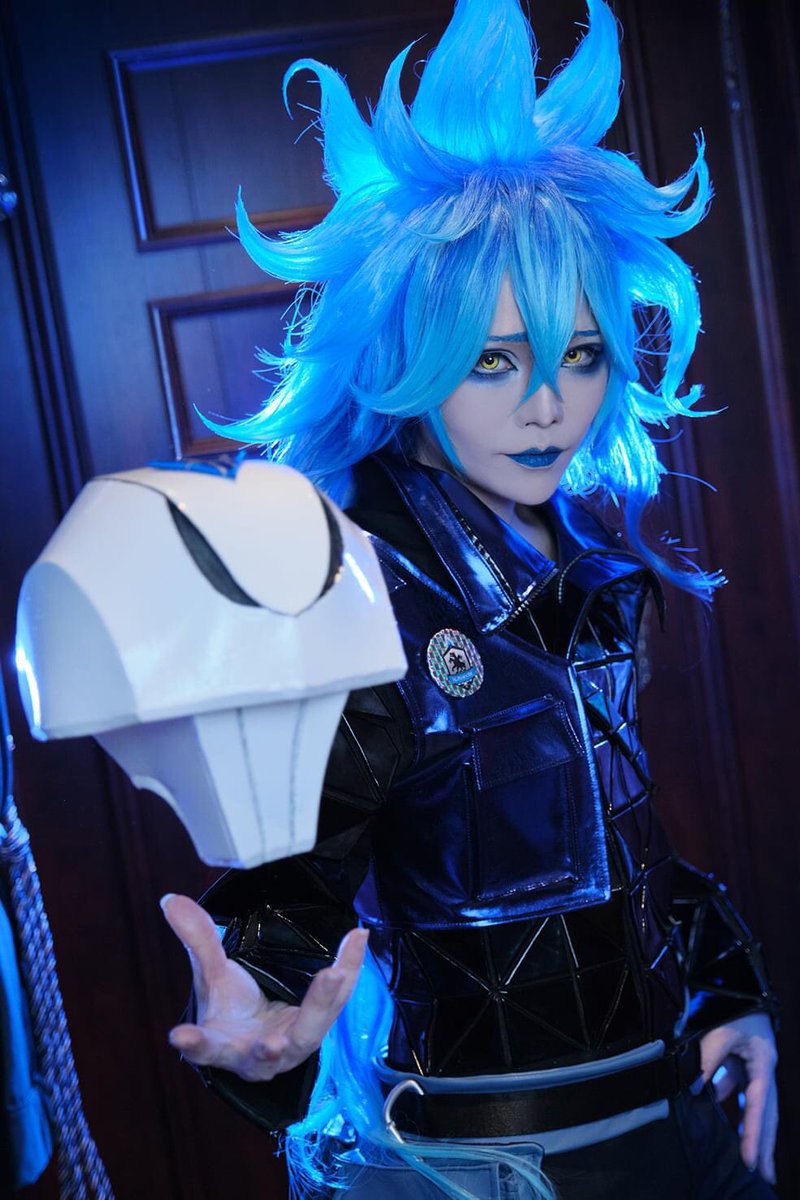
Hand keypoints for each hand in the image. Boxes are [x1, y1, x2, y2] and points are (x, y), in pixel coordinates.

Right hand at [161, 893, 367, 1081]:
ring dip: (323, 1003)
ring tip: (335, 973)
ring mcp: (294, 1046)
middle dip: (275, 1045)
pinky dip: (349, 968)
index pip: (207, 1048)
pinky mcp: (320, 1025)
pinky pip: (338, 998)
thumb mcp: (212, 976)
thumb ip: (197, 940)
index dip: (196, 1044)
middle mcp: (260, 1056)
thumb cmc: (231, 1008)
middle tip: (275, 1039)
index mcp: (225, 1047)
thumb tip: (171, 900)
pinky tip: (358, 938)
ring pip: (312, 1029)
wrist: (257, 1027)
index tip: (181, 1036)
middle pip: (270, 1052)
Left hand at [700, 1012, 777, 1183]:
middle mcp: (763, 1068)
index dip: (754, 1135)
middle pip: (766, 1112)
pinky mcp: (740, 1059)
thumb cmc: (731, 1004)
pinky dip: (724, 1096)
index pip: (759, 1107)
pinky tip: (710, 1103)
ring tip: (746, 1156)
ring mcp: (752, 1064)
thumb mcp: (719, 1032)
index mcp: (763, 1063)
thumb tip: (694, 1090)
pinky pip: (734, 1085)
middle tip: (764, 1175)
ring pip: (752, 1103)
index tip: (751, 1161)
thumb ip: (707, 1061)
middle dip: (764, 1143)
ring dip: (748, 1127)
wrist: (733, 978)